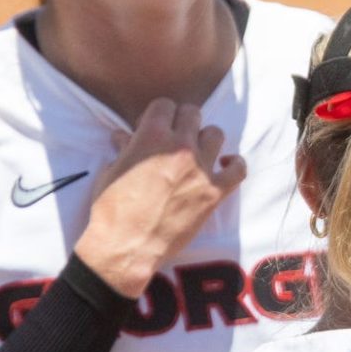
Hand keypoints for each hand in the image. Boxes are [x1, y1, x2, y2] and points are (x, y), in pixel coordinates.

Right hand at [74, 100, 246, 297]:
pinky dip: (234, 165)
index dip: (161, 114)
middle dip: (184, 122)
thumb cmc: (111, 210)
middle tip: (177, 138)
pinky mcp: (214, 192)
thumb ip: (124, 150)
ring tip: (198, 152)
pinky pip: (238, 169)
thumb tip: (123, 136)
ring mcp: (200, 169)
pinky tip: (225, 166)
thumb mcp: (111, 172)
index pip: (165, 105)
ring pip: (215, 134)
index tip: (158, 126)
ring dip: (206, 140)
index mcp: (150, 136)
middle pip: (192, 114)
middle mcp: (179, 146)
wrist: (127, 246)